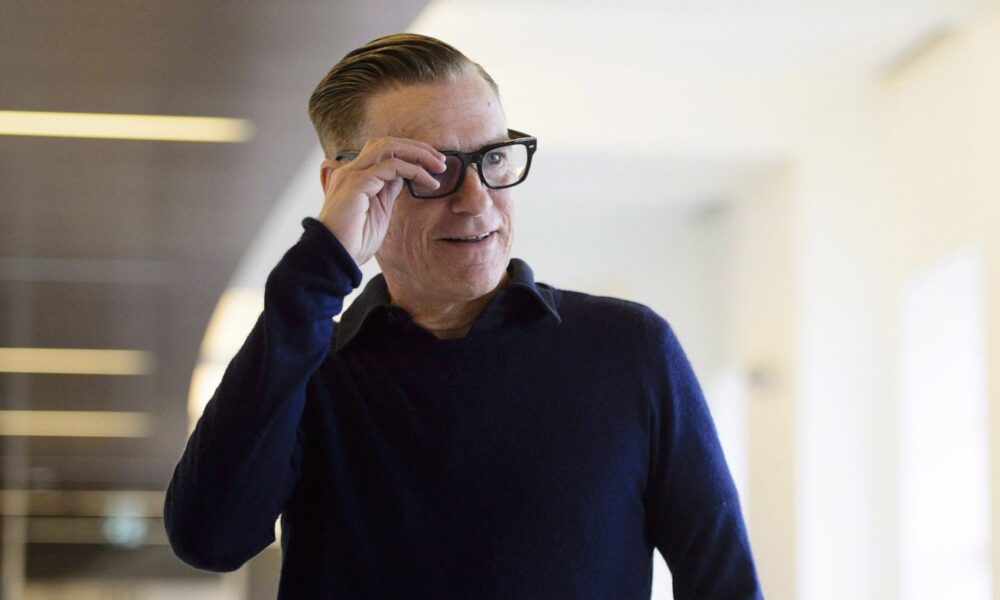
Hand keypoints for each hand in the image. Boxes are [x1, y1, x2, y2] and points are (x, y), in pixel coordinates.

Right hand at [317, 137, 445, 264]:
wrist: (335, 258)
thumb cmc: (354, 241)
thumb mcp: (379, 211)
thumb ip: (388, 190)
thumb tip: (404, 176)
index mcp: (354, 176)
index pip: (384, 151)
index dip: (410, 153)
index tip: (433, 166)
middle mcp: (351, 170)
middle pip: (387, 143)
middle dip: (418, 148)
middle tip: (441, 161)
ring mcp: (352, 174)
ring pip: (390, 147)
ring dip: (418, 154)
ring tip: (438, 167)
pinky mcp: (357, 183)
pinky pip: (392, 166)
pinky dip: (415, 171)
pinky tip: (429, 183)